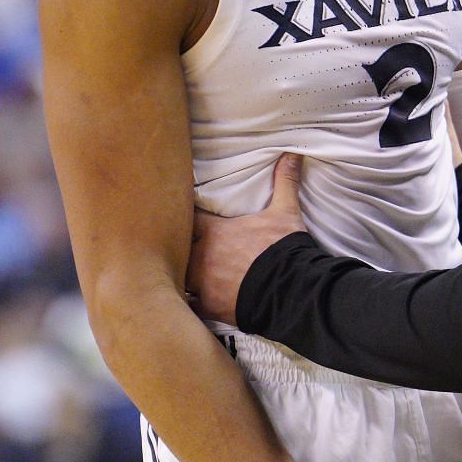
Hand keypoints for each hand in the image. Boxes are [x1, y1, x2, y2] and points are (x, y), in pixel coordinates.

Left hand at [188, 153, 306, 325]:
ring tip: (174, 273)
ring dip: (178, 275)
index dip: (181, 216)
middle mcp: (203, 257)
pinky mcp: (210, 307)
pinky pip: (188, 306)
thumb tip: (292, 154)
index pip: (187, 218)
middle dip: (174, 247)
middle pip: (175, 249)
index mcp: (216, 232)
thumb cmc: (284, 250)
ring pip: (178, 277)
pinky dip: (187, 304)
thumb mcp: (285, 213)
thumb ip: (284, 183)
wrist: (292, 290)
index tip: (175, 213)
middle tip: (170, 245)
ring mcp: (204, 284)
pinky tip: (185, 304)